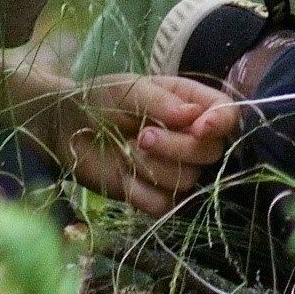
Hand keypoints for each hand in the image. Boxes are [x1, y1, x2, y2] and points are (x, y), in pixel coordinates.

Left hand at [56, 70, 243, 216]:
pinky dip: (141, 190)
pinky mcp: (155, 197)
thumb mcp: (130, 89)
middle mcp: (190, 138)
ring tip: (127, 149)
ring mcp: (174, 170)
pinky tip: (123, 174)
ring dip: (153, 167)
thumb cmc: (102, 99)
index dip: (221, 123)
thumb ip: (162, 101)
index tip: (201, 127)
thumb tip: (196, 115)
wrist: (67, 129)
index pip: (227, 115)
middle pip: (210, 153)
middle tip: (143, 136)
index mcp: (192, 105)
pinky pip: (164, 204)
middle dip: (177, 147)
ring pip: (187, 180)